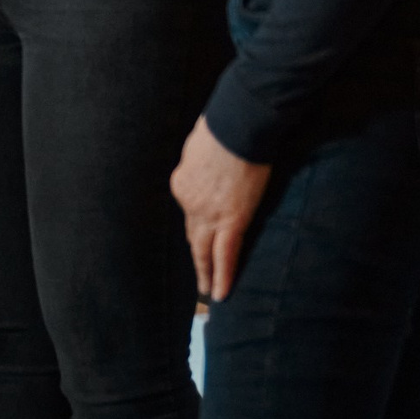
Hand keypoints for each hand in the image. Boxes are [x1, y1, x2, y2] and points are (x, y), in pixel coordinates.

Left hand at [171, 117, 270, 301]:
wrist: (238, 126)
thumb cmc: (222, 127)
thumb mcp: (198, 147)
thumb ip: (199, 165)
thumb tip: (205, 168)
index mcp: (181, 184)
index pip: (189, 211)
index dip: (196, 223)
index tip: (202, 232)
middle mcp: (190, 203)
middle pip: (193, 235)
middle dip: (196, 255)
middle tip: (198, 277)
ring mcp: (208, 214)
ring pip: (205, 250)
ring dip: (205, 272)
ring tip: (207, 291)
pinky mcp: (232, 221)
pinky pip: (226, 255)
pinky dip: (223, 275)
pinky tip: (221, 293)